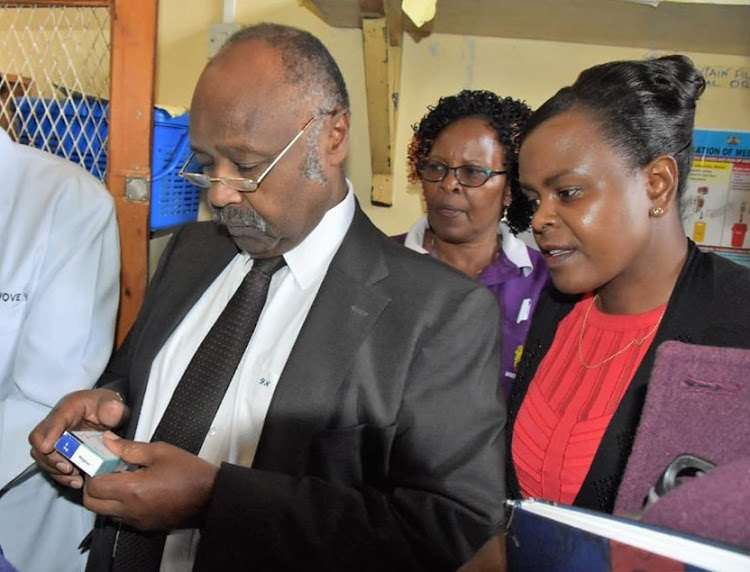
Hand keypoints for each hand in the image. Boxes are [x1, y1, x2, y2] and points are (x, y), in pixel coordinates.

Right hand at [29, 389, 127, 488]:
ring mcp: (54, 439)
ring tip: (76, 478)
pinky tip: (77, 482)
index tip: (48, 448)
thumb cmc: (108, 407)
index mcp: (69, 407)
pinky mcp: (57, 454)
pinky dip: (62, 477)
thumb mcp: (114, 404)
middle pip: (39, 440)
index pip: (55, 418)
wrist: (108, 416)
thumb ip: (114, 407)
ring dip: (55, 470)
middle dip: (50, 457)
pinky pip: (51, 467)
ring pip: (42, 456)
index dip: (50, 433)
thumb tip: (113, 410)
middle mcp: (56, 423)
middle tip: (68, 468)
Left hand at [83, 433, 218, 530]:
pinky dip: (120, 505)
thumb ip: (130, 447)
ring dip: (107, 497)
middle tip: (108, 471)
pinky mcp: (144, 526)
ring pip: (105, 512)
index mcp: (132, 490)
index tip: (103, 461)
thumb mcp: (160, 451)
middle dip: (94, 486)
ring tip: (125, 478)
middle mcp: (130, 509)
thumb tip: (108, 441)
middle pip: (92, 504)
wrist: (211, 495)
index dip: (94, 472)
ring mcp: (136, 520)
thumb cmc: (190, 473)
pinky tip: (137, 490)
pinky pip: (121, 517)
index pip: (94, 486)